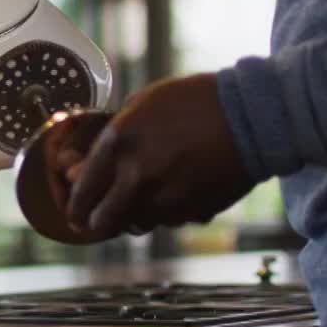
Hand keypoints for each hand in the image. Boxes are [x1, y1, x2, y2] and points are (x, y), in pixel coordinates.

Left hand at [64, 74, 256, 237]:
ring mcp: (166, 199)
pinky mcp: (192, 212)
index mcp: (118, 144)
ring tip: (143, 200)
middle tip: (97, 220)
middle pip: (102, 221)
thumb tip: (91, 162)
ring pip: (136, 226)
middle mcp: (136, 177)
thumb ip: (114, 136)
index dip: (75, 206)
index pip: (82, 190)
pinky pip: (169, 222)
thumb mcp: (143, 104)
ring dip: (134, 217)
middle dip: (97, 222)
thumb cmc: (195, 101)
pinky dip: (167, 214)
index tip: (75, 214)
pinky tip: (177, 193)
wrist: (251, 116)